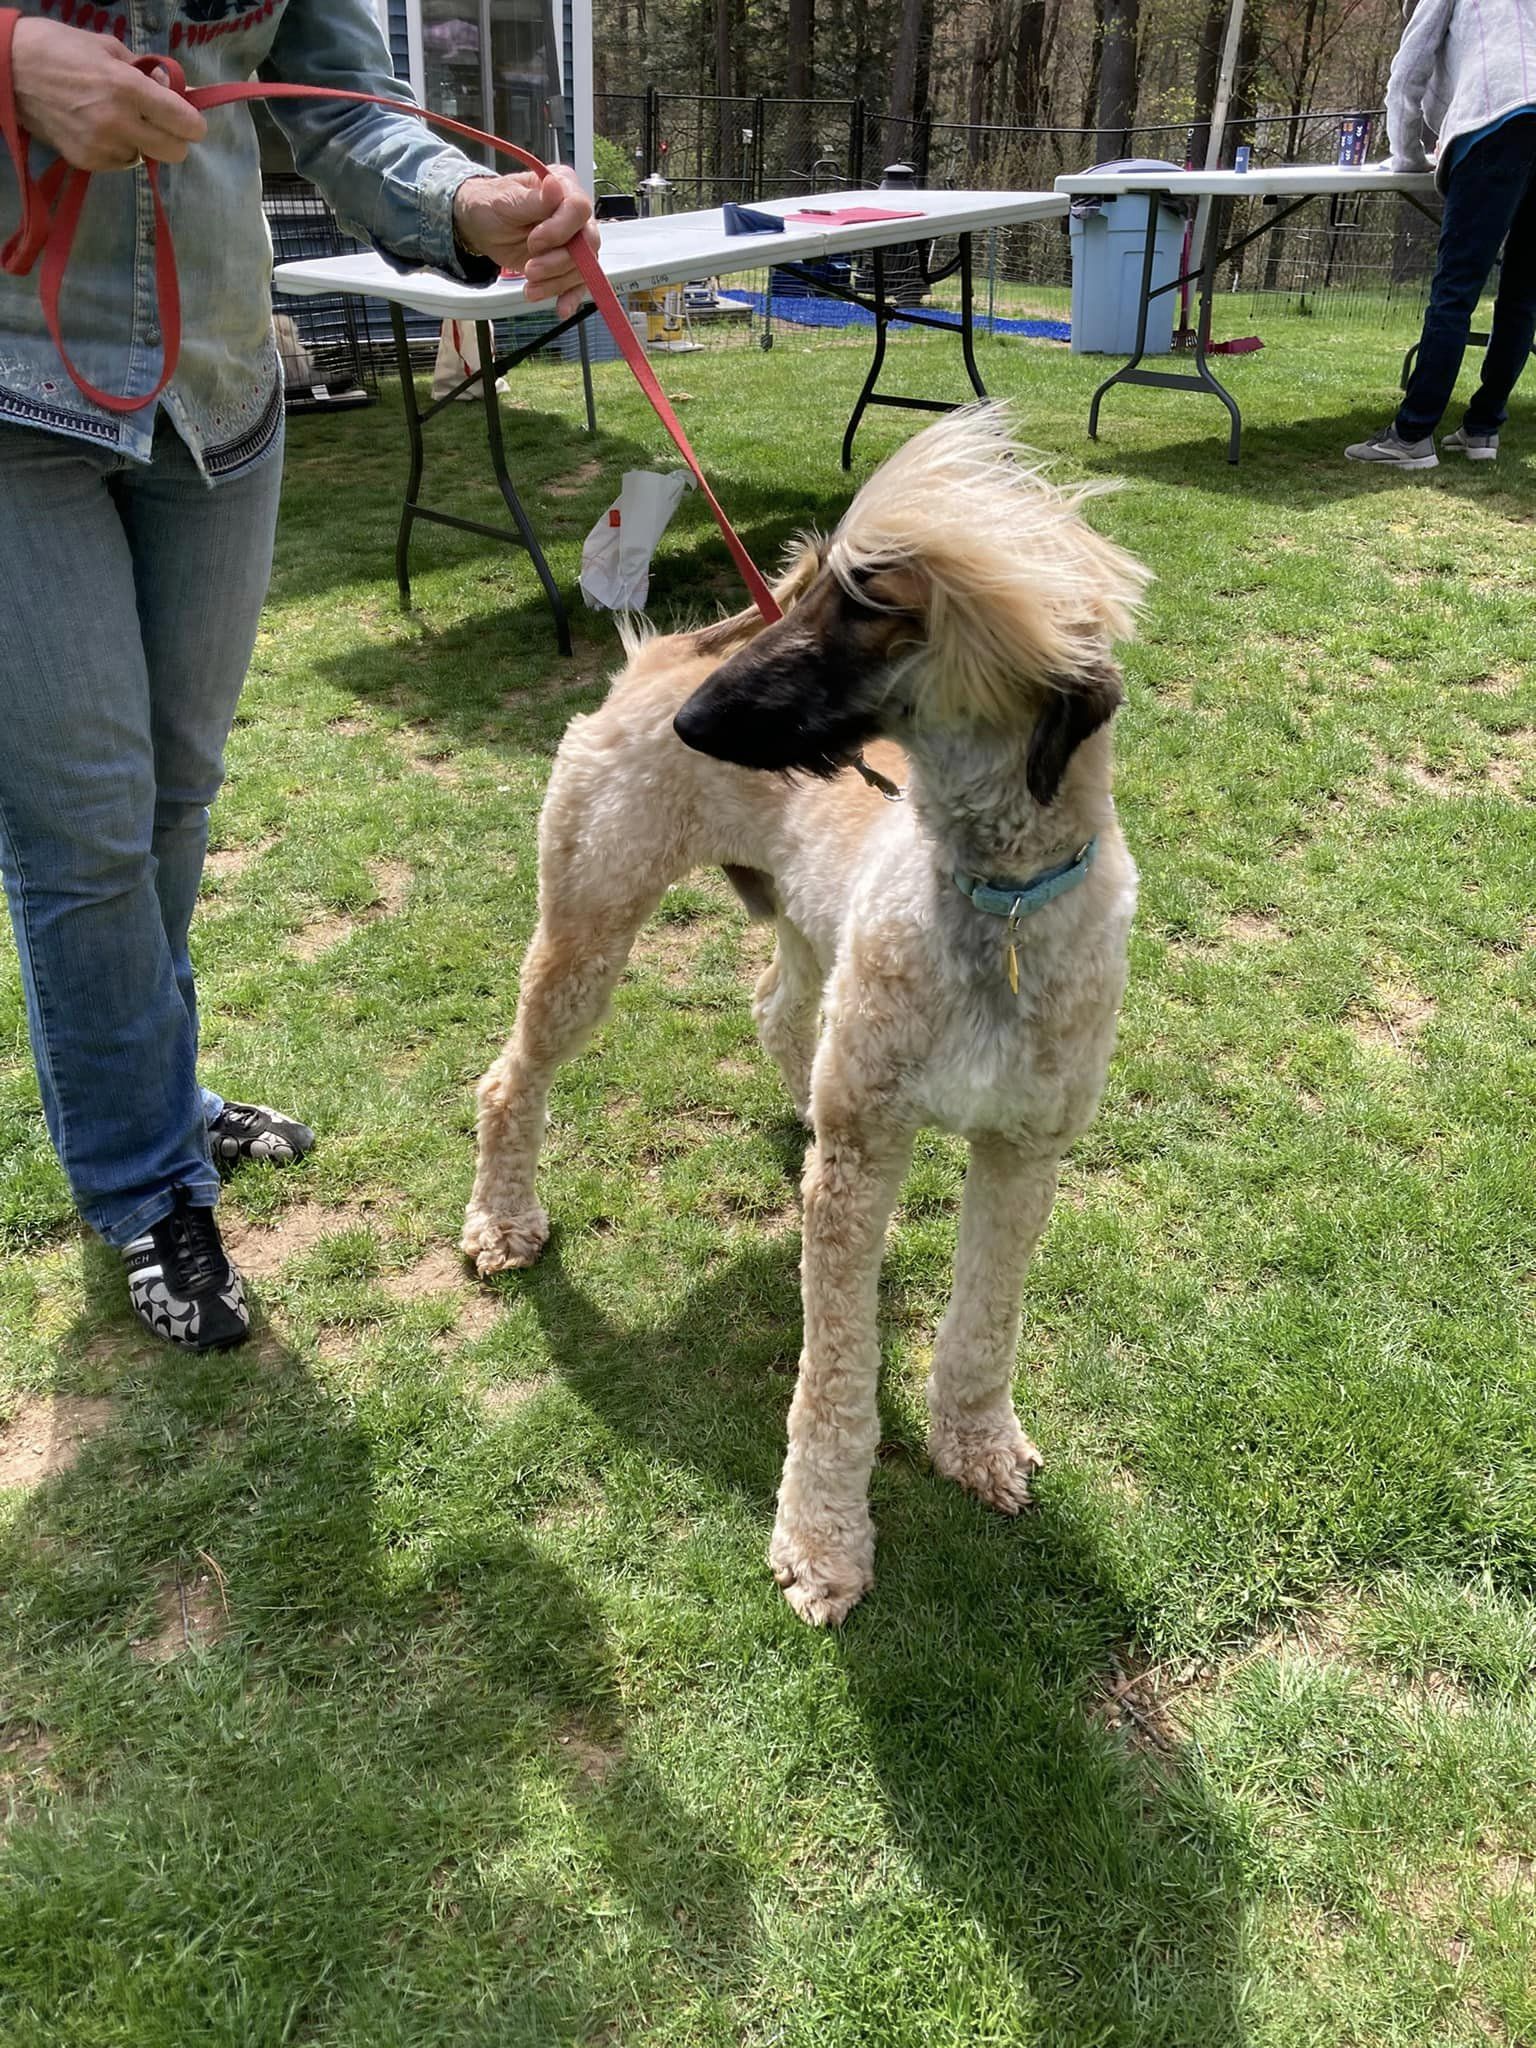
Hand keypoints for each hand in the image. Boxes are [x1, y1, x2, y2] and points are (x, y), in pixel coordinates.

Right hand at [11, 18, 206, 169]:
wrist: (11, 69)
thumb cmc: (61, 49)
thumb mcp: (108, 49)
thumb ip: (148, 74)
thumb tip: (180, 91)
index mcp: (129, 88)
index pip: (185, 123)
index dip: (194, 124)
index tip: (190, 121)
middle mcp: (119, 122)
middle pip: (175, 153)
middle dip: (174, 139)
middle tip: (161, 125)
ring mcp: (102, 146)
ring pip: (146, 159)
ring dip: (143, 144)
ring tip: (120, 121)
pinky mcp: (86, 161)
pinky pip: (120, 163)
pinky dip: (119, 150)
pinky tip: (99, 129)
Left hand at [452, 166, 597, 317]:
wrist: (482, 225)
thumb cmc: (492, 205)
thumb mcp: (506, 200)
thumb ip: (534, 199)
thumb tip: (554, 186)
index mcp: (563, 187)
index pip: (579, 209)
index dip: (560, 230)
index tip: (534, 242)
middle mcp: (574, 214)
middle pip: (587, 243)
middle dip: (558, 262)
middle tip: (531, 269)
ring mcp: (573, 241)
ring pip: (582, 268)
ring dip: (556, 282)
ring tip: (530, 287)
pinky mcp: (566, 264)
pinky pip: (578, 284)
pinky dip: (570, 297)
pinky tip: (561, 308)